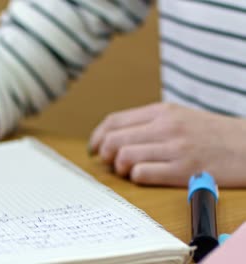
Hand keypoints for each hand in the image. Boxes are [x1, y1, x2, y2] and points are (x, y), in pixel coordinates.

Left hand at [89, 102, 245, 186]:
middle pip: (115, 140)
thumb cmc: (211, 133)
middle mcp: (166, 127)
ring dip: (119, 167)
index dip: (97, 136)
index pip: (114, 121)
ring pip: (125, 157)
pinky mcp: (184, 170)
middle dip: (104, 154)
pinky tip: (142, 177)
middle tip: (109, 162)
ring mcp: (175, 148)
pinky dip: (136, 177)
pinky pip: (143, 174)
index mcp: (162, 111)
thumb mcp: (179, 116)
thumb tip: (112, 138)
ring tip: (126, 170)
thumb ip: (147, 123)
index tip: (94, 148)